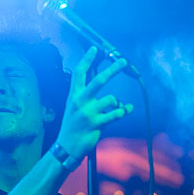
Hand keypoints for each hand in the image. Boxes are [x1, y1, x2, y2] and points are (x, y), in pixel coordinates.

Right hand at [56, 47, 131, 162]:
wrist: (67, 146)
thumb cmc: (72, 124)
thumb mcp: (73, 106)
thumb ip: (84, 94)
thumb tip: (99, 79)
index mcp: (74, 95)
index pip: (79, 73)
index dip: (87, 59)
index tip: (94, 49)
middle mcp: (80, 101)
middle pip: (98, 81)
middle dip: (113, 70)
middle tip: (123, 62)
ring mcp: (88, 113)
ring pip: (111, 99)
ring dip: (117, 103)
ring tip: (116, 107)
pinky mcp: (96, 124)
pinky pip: (116, 114)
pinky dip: (123, 111)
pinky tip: (126, 110)